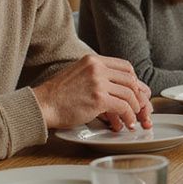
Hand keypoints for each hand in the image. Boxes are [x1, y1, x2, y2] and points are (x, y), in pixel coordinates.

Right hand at [33, 55, 152, 131]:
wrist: (42, 105)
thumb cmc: (58, 95)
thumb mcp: (79, 75)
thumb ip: (97, 76)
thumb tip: (120, 87)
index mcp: (93, 60)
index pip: (125, 66)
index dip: (134, 81)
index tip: (136, 93)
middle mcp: (97, 67)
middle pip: (130, 79)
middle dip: (138, 96)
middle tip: (140, 107)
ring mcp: (98, 82)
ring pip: (129, 93)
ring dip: (135, 108)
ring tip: (134, 118)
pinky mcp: (99, 98)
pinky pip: (123, 107)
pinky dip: (129, 116)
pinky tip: (127, 123)